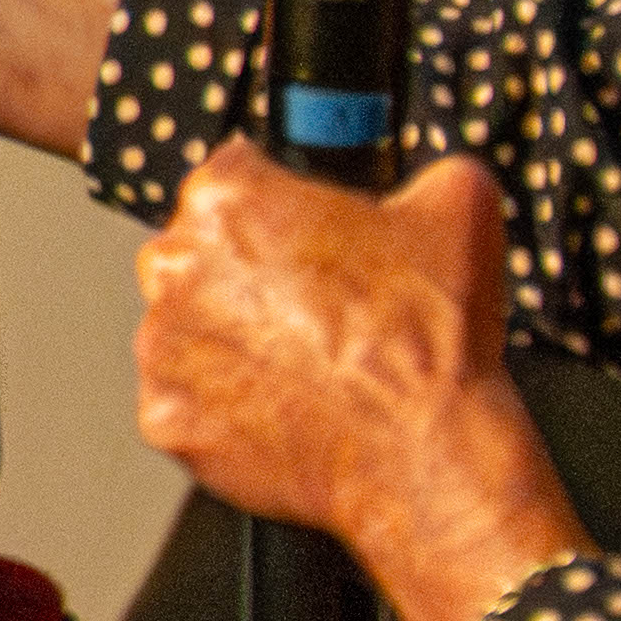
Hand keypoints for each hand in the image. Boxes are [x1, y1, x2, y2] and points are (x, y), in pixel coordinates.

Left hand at [136, 143, 593, 620]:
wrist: (425, 447)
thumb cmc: (430, 337)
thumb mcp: (460, 210)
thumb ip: (427, 174)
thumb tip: (431, 178)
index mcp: (226, 200)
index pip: (235, 178)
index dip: (282, 206)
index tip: (305, 234)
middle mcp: (174, 267)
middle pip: (199, 256)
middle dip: (249, 276)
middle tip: (315, 307)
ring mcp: (161, 346)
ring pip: (188, 330)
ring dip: (233, 341)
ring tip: (308, 362)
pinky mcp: (164, 415)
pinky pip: (186, 399)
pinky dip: (224, 404)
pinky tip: (282, 404)